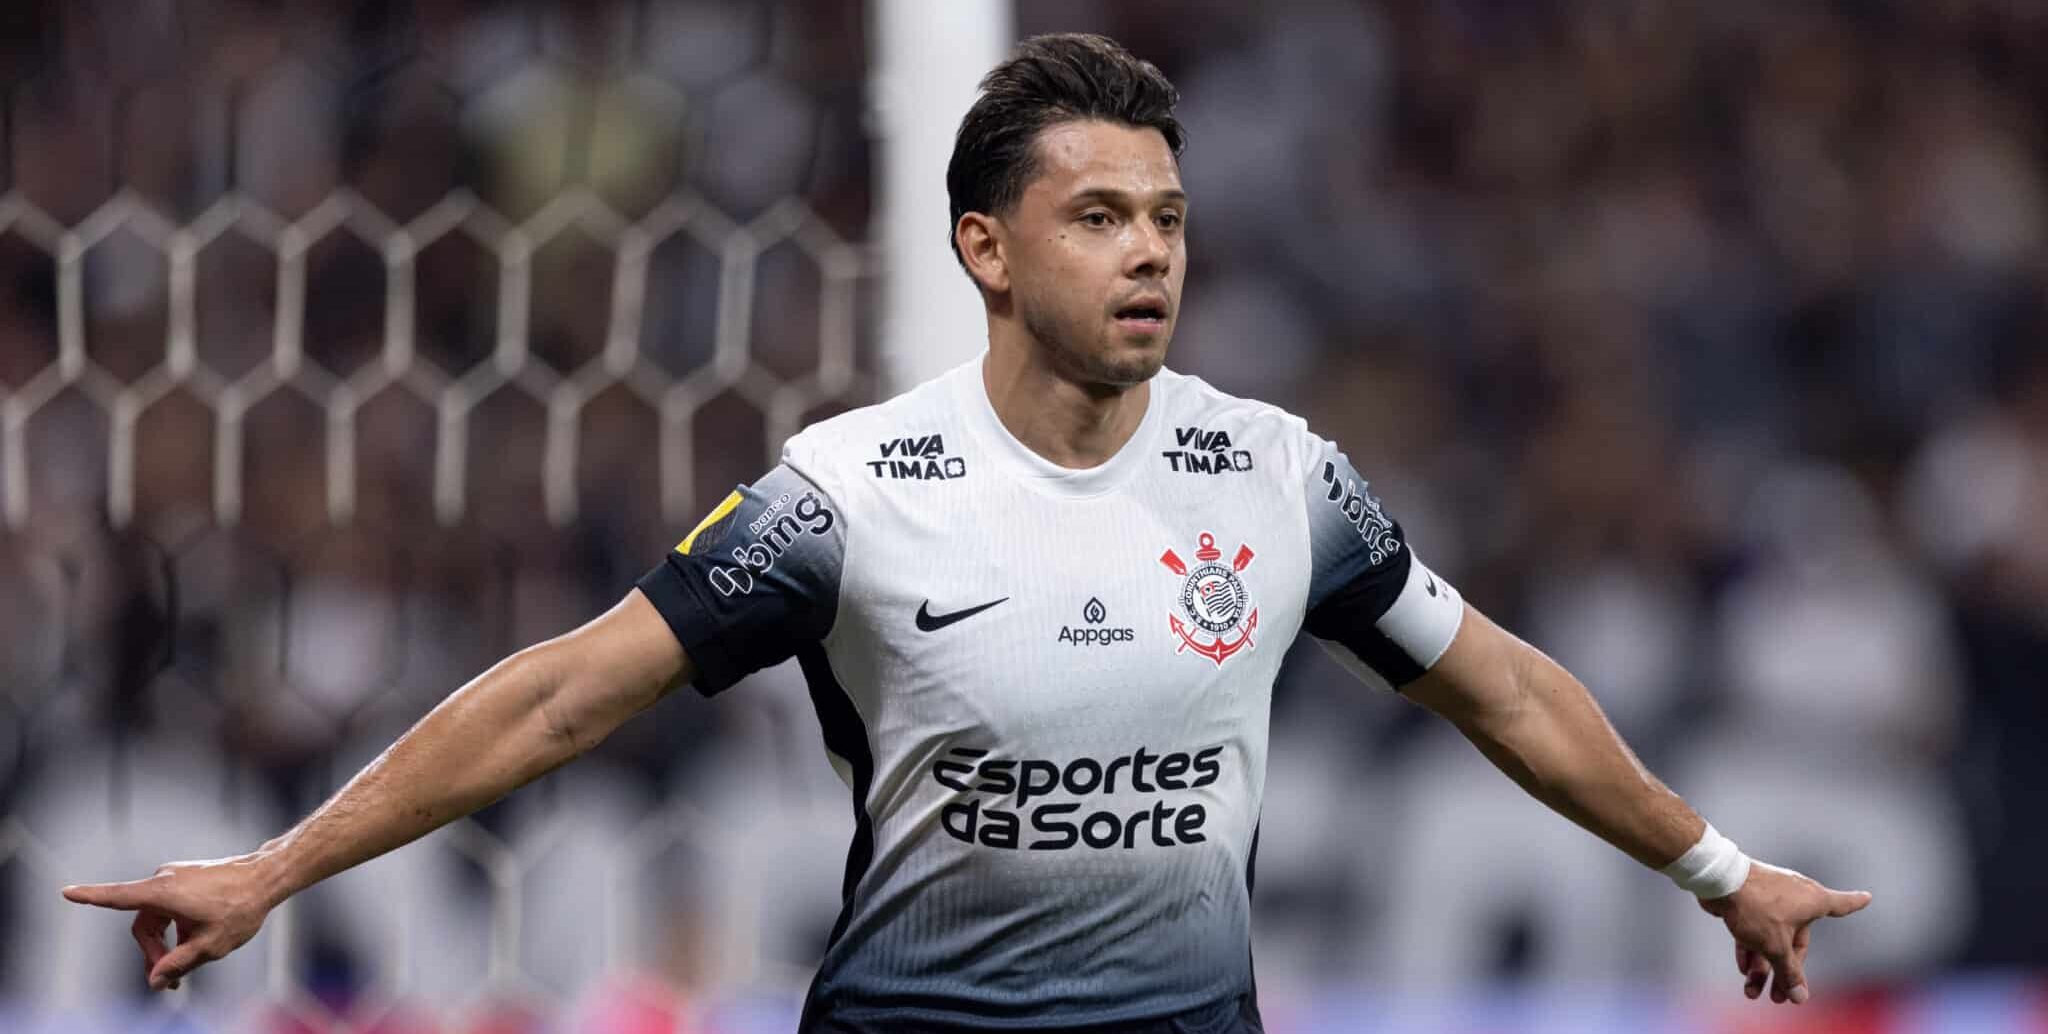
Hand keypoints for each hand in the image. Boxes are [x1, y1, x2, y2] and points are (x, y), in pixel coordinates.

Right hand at [61, 855, 279, 990]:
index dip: (90, 897)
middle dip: (153, 954)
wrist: (267, 877)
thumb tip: (156, 981)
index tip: (67, 892)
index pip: (118, 897)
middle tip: (170, 982)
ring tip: (183, 970)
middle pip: (143, 925)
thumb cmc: (241, 908)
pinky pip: (170, 909)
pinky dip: (175, 929)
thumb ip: (179, 964)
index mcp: (163, 892)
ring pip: (157, 920)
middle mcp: (164, 880)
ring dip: (165, 945)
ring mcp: (175, 878)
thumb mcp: (211, 945)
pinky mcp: (186, 880)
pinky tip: (194, 944)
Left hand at [1698, 861, 1871, 1004]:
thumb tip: (1801, 997)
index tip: (1867, 897)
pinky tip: (1744, 969)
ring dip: (1764, 967)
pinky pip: (1756, 930)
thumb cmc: (1756, 907)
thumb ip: (1789, 972)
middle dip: (1786, 971)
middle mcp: (1796, 896)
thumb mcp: (1776, 946)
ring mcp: (1772, 898)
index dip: (1854, 903)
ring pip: (1772, 938)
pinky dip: (1751, 949)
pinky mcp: (1750, 901)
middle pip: (1797, 940)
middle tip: (1779, 998)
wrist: (1718, 880)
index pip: (1841, 905)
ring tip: (1752, 992)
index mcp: (1813, 900)